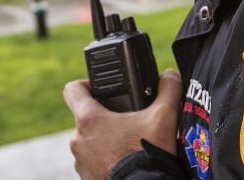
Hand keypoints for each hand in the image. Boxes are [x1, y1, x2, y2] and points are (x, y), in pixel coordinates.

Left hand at [63, 69, 182, 179]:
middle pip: (85, 118)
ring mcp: (80, 162)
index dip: (85, 84)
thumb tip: (171, 75)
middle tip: (126, 120)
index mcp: (89, 120)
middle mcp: (78, 140)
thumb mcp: (164, 118)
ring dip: (104, 140)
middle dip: (105, 117)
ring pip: (89, 142)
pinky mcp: (86, 178)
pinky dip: (105, 160)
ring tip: (128, 143)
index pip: (72, 90)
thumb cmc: (148, 156)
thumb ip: (168, 90)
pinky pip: (92, 162)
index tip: (100, 89)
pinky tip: (125, 161)